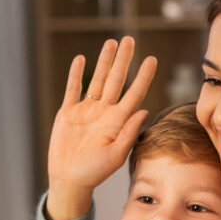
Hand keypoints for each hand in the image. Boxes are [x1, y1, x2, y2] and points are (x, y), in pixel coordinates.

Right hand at [46, 36, 156, 219]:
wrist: (69, 179)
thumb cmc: (95, 172)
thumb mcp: (116, 155)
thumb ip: (129, 133)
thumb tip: (144, 111)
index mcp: (118, 121)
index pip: (134, 93)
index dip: (143, 77)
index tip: (152, 59)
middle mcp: (104, 112)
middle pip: (116, 80)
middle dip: (123, 60)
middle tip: (130, 40)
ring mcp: (86, 110)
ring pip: (97, 80)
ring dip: (104, 62)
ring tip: (111, 43)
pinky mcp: (68, 112)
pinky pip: (73, 89)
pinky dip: (76, 74)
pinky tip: (81, 59)